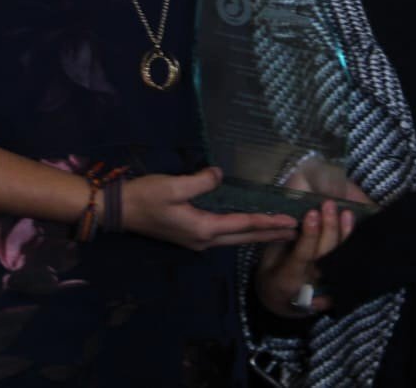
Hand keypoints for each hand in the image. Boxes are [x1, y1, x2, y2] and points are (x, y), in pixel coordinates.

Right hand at [122, 167, 297, 251]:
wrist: (119, 210)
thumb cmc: (145, 197)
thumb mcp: (173, 185)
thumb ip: (200, 181)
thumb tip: (219, 175)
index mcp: (203, 228)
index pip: (243, 225)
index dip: (268, 223)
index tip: (291, 223)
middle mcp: (204, 239)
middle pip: (244, 237)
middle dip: (270, 234)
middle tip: (296, 231)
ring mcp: (197, 240)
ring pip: (235, 239)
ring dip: (258, 235)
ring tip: (279, 231)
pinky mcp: (191, 235)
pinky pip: (225, 236)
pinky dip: (242, 232)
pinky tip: (248, 229)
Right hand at [254, 198, 356, 318]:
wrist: (282, 303)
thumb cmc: (272, 274)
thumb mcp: (267, 260)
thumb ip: (279, 242)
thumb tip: (293, 216)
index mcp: (288, 278)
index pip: (303, 255)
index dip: (309, 235)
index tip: (313, 212)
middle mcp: (310, 284)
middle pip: (325, 256)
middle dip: (329, 228)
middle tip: (329, 205)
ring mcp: (327, 286)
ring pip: (340, 262)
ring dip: (346, 236)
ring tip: (347, 213)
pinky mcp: (338, 285)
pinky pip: (349, 267)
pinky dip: (354, 248)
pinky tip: (359, 229)